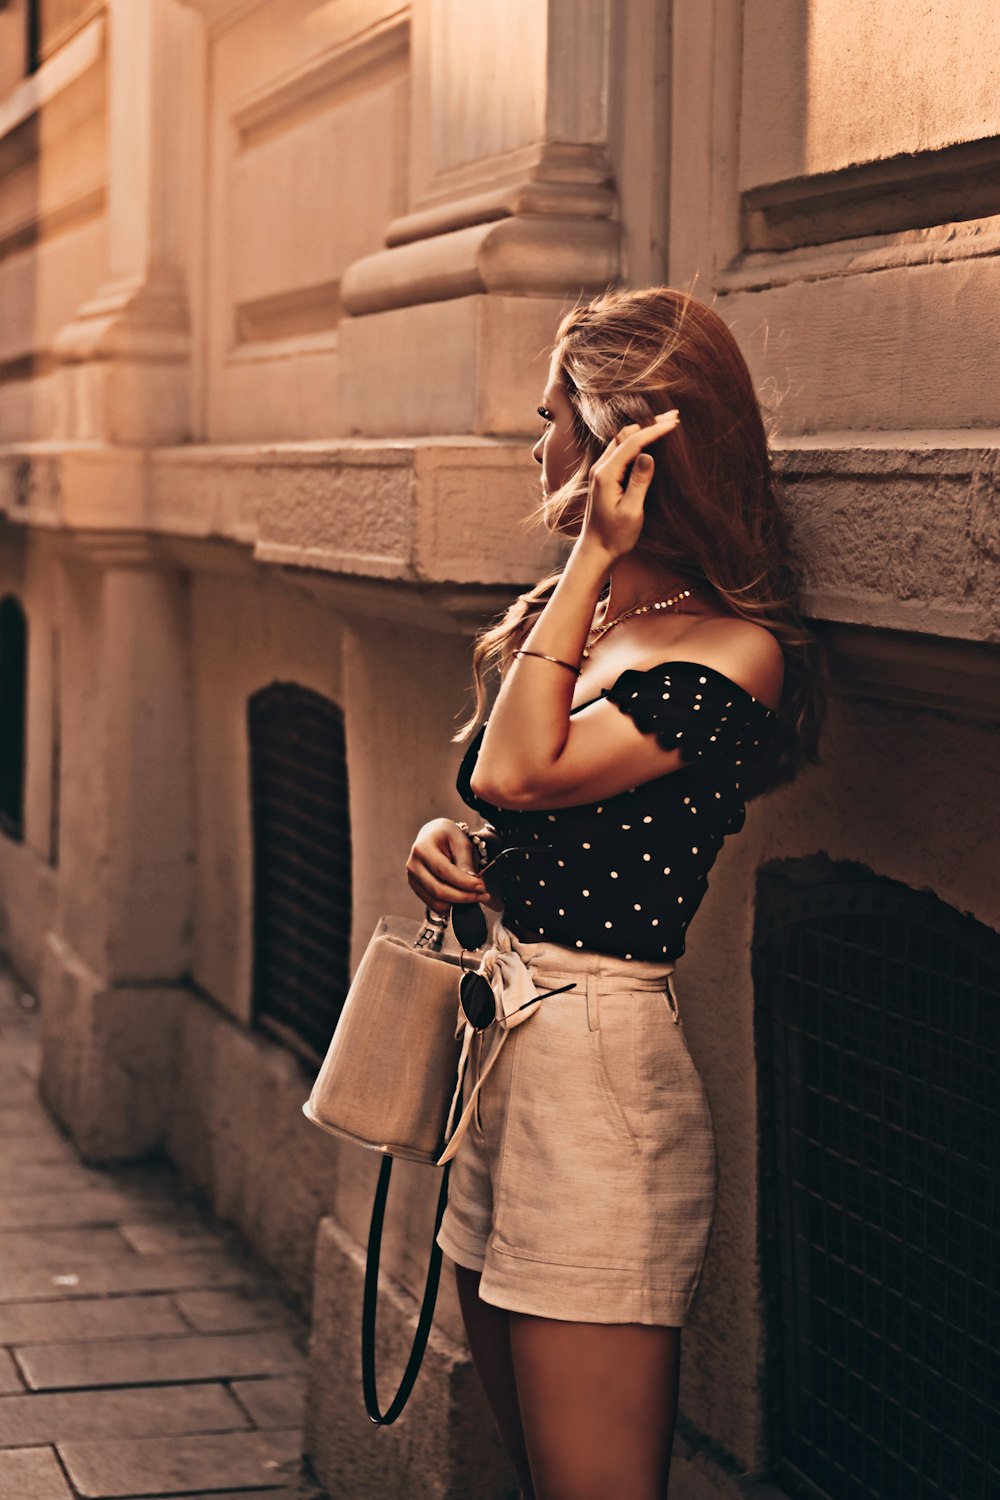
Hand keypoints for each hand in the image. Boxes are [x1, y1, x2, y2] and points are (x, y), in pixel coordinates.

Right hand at [406, 819, 488, 915]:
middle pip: (438, 890)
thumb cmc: (448, 836)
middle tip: (483, 896)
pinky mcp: (416, 888)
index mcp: (423, 848)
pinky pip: (433, 905)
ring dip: (458, 905)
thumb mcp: (461, 841)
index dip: (464, 882)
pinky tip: (463, 900)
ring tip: (475, 898)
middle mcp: (413, 865)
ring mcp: (412, 879)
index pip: (443, 871)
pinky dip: (450, 907)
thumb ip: (466, 862)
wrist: (433, 836)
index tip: (482, 887)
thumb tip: (473, 885)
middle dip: (463, 897)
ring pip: (435, 902)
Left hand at [579, 410, 680, 561]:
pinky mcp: (604, 477)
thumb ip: (639, 482)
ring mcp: (600, 471)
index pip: (632, 443)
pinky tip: (649, 439)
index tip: (675, 423)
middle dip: (650, 424)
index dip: (654, 431)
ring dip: (643, 430)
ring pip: (622, 440)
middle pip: (625, 435)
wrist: (596, 551)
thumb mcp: (632, 511)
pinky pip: (620, 450)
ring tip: (665, 423)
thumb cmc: (615, 536)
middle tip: (674, 415)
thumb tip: (648, 455)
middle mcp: (600, 468)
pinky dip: (636, 440)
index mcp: (606, 474)